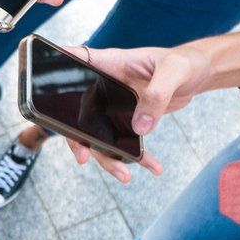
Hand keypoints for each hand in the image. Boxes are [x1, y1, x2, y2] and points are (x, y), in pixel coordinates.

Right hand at [63, 44, 210, 181]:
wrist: (199, 74)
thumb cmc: (186, 63)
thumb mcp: (174, 72)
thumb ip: (156, 95)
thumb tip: (138, 128)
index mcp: (112, 64)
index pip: (77, 63)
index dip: (56, 73)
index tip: (39, 88)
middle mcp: (106, 85)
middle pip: (79, 112)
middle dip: (78, 139)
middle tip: (83, 158)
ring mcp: (114, 105)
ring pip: (99, 134)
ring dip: (109, 157)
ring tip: (125, 176)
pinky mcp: (128, 119)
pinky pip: (125, 142)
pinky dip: (137, 157)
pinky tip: (151, 167)